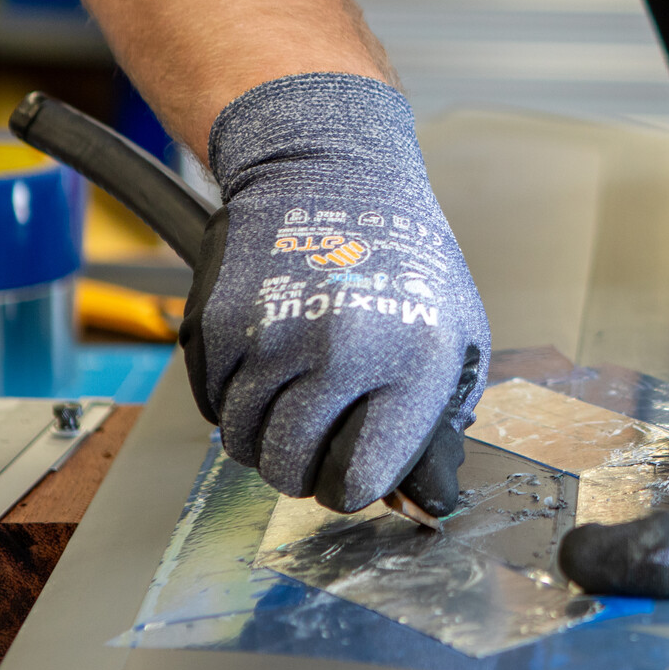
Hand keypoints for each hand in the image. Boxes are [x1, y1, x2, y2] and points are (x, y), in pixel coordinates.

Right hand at [181, 72, 489, 513]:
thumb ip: (441, 416)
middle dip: (302, 465)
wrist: (329, 173)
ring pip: (243, 442)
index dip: (353, 483)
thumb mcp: (456, 330)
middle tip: (314, 436)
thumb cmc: (400, 255)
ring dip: (262, 432)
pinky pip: (212, 403)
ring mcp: (274, 336)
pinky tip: (264, 357)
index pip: (361, 478)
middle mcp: (341, 351)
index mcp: (412, 360)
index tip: (352, 468)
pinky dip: (231, 396)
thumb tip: (420, 496)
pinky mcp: (219, 324)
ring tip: (291, 390)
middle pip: (292, 467)